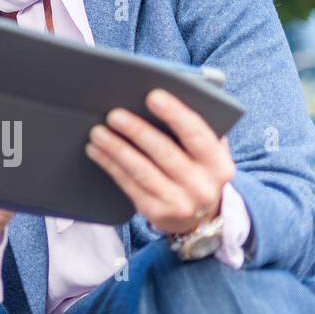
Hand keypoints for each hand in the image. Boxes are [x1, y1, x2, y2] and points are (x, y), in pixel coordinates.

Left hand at [85, 88, 235, 235]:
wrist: (201, 217)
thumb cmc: (198, 169)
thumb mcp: (208, 153)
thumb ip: (195, 128)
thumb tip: (163, 96)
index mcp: (219, 164)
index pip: (197, 134)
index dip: (175, 114)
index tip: (153, 96)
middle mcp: (202, 186)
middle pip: (164, 153)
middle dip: (137, 131)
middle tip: (114, 114)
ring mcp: (179, 202)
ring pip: (142, 170)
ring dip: (116, 148)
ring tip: (98, 131)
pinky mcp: (156, 212)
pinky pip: (128, 184)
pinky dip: (109, 164)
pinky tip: (96, 150)